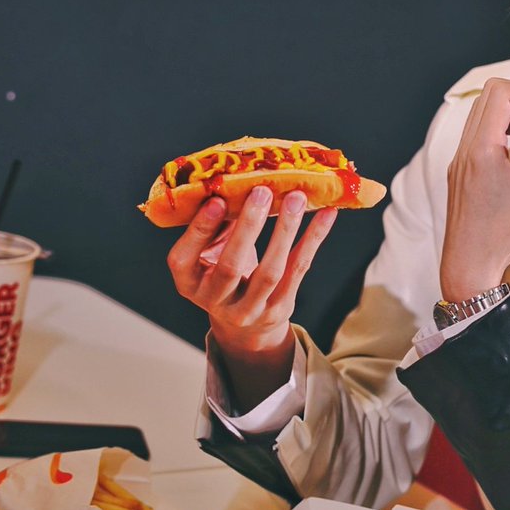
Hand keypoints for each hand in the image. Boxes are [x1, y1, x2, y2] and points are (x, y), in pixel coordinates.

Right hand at [166, 187, 337, 357]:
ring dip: (284, 231)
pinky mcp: (279, 308)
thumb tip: (236, 183)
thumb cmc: (225, 275)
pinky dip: (313, 239)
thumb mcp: (211, 255)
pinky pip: (298, 270)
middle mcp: (214, 300)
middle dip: (247, 228)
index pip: (183, 259)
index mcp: (188, 282)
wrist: (244, 325)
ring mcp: (249, 310)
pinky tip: (326, 214)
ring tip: (297, 198)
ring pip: (270, 272)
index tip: (217, 200)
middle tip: (262, 192)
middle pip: (230, 267)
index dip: (199, 230)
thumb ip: (218, 226)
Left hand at [441, 78, 509, 300]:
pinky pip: (477, 131)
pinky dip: (501, 124)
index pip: (502, 92)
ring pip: (481, 111)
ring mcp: (460, 158)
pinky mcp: (460, 169)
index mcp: (483, 149)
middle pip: (490, 94)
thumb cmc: (501, 237)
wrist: (468, 265)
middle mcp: (466, 148)